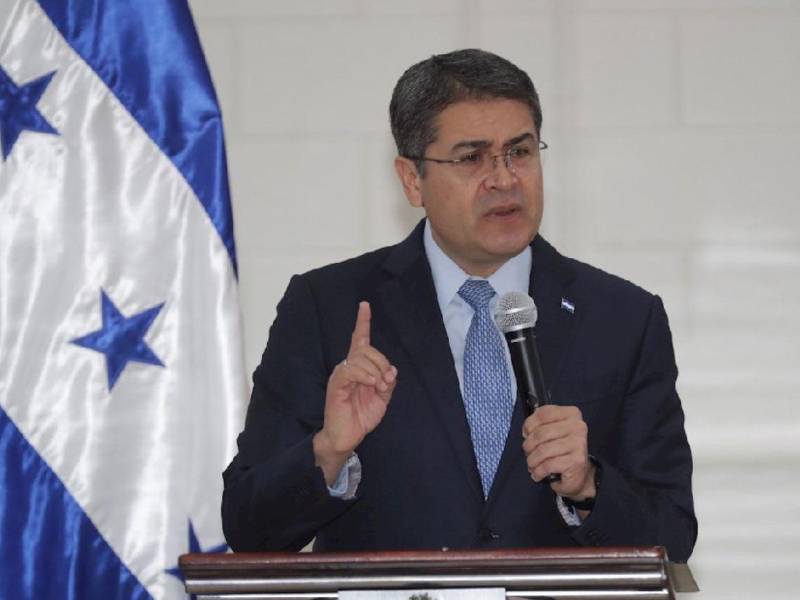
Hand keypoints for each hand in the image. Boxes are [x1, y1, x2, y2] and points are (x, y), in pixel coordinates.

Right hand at [313, 301, 396, 483]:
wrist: (346, 437)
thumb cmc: (361, 416)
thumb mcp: (382, 398)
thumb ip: (387, 381)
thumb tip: (391, 370)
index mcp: (358, 367)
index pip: (359, 339)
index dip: (362, 322)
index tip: (365, 305)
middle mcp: (347, 367)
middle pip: (367, 348)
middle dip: (382, 362)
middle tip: (387, 382)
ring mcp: (341, 374)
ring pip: (361, 358)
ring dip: (376, 372)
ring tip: (379, 388)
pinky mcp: (337, 384)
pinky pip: (352, 370)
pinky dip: (366, 375)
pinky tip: (372, 385)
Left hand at [522, 405, 595, 502]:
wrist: (579, 474)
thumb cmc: (561, 450)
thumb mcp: (552, 432)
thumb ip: (539, 425)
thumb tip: (527, 431)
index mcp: (571, 414)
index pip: (543, 413)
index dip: (529, 425)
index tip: (526, 434)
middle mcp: (577, 426)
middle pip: (541, 433)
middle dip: (529, 445)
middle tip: (528, 453)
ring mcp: (578, 443)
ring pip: (543, 450)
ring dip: (532, 460)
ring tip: (532, 465)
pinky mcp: (576, 461)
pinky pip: (548, 465)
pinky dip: (538, 471)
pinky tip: (538, 474)